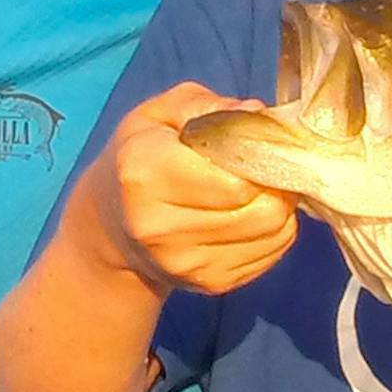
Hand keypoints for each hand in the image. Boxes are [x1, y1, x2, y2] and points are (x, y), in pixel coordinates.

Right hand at [76, 82, 297, 295]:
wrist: (112, 227)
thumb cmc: (141, 157)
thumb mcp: (162, 114)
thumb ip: (211, 107)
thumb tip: (261, 118)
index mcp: (144, 174)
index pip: (235, 177)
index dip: (259, 154)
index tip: (256, 141)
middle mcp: (160, 227)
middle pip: (263, 208)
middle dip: (275, 181)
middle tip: (263, 165)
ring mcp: (186, 263)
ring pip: (275, 231)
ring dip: (279, 204)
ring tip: (257, 187)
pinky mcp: (210, 284)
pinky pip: (273, 253)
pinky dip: (274, 230)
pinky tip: (250, 213)